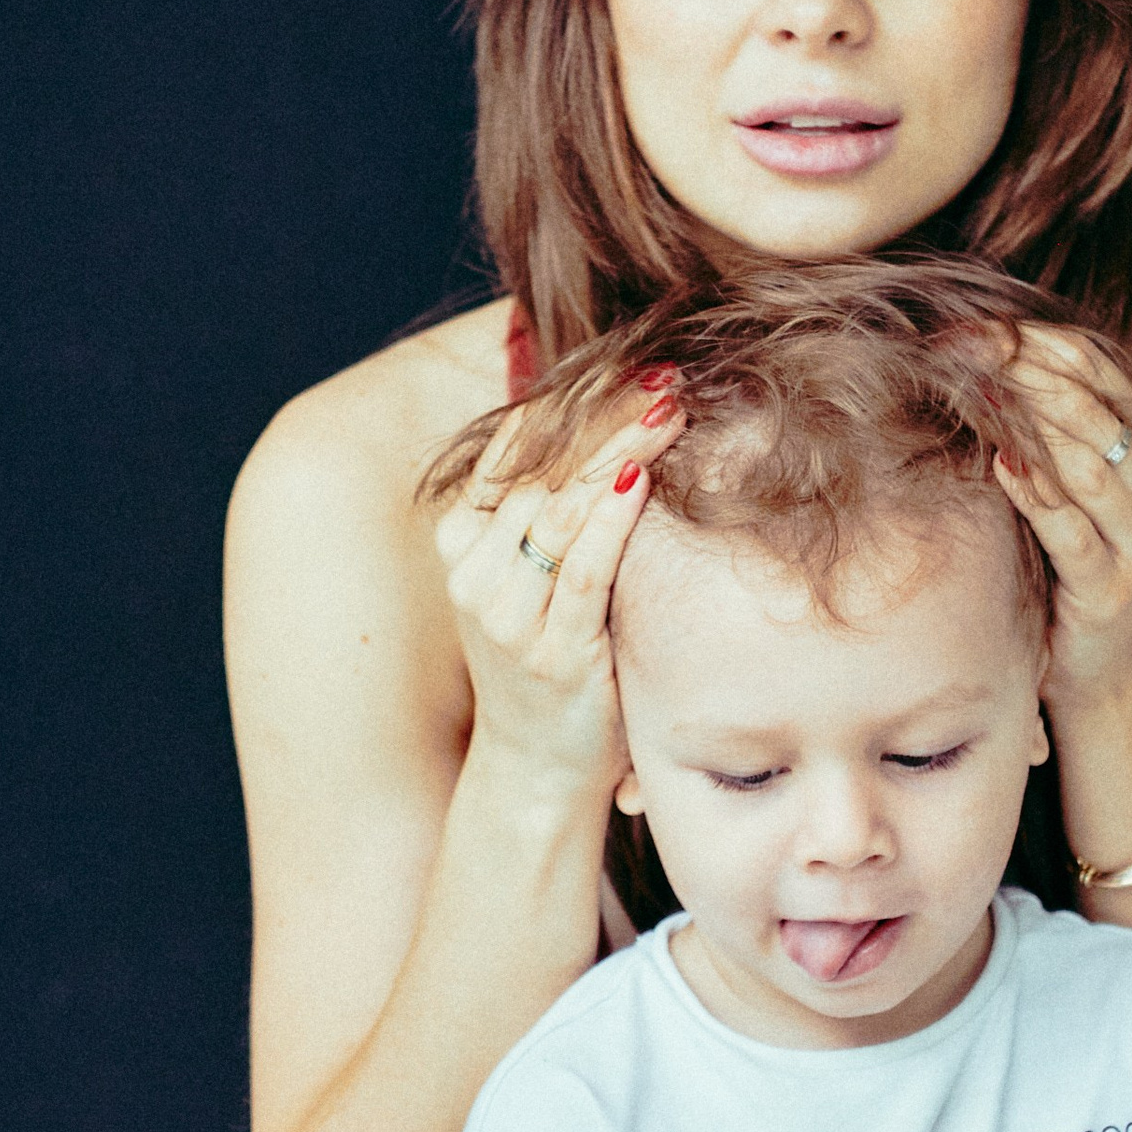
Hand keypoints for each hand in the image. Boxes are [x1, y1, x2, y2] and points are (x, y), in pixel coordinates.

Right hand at [434, 388, 681, 799]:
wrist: (535, 769)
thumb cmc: (548, 664)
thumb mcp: (532, 579)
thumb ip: (550, 510)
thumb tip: (602, 423)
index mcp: (463, 540)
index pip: (515, 447)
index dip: (571, 399)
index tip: (627, 362)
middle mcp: (474, 572)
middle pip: (543, 469)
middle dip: (606, 415)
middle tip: (663, 373)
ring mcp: (508, 615)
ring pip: (561, 510)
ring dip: (619, 452)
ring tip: (669, 409)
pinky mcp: (551, 653)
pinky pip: (581, 572)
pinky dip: (610, 523)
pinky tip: (641, 481)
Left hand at [993, 323, 1131, 719]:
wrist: (1104, 664)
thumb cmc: (1078, 560)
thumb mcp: (1077, 486)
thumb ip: (1058, 426)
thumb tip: (993, 352)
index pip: (1108, 375)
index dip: (1049, 345)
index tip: (989, 327)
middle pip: (1097, 413)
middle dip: (1030, 377)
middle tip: (972, 354)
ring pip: (1089, 467)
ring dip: (1030, 425)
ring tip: (980, 394)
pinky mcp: (1110, 590)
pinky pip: (1071, 532)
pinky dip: (1034, 496)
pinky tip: (1000, 466)